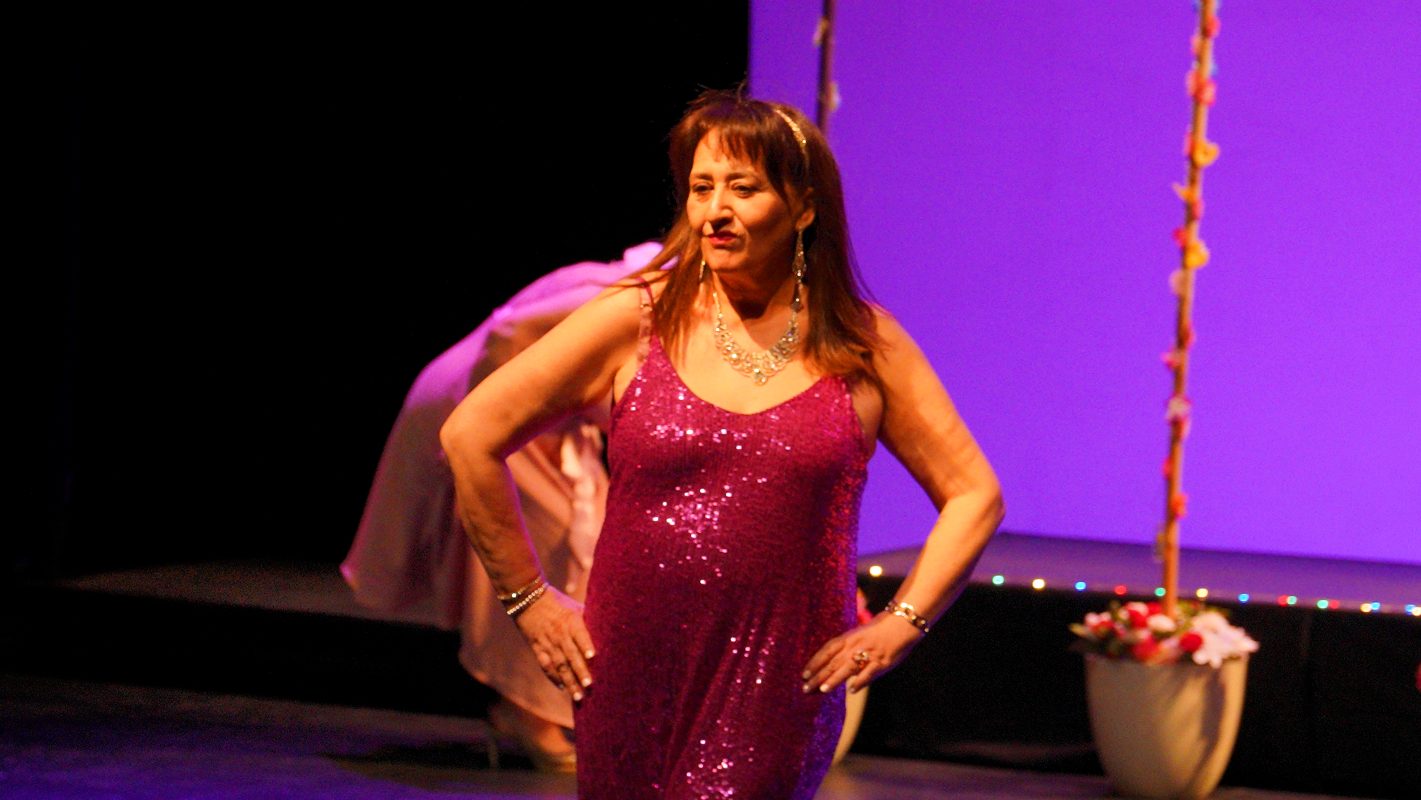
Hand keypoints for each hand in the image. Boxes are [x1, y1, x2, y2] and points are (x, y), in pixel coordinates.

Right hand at [512, 586, 595, 702]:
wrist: (529, 600)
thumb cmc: (558, 603)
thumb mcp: (575, 608)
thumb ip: (588, 621)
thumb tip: (608, 632)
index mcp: (571, 621)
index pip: (579, 635)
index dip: (585, 645)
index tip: (593, 657)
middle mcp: (559, 634)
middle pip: (571, 654)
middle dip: (580, 671)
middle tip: (589, 685)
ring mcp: (547, 643)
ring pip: (559, 665)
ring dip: (569, 681)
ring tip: (578, 696)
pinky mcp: (537, 648)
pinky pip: (545, 666)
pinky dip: (553, 677)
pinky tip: (562, 688)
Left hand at [801, 612, 924, 694]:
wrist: (901, 623)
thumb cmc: (878, 631)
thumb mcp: (858, 635)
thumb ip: (846, 650)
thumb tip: (831, 666)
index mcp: (848, 638)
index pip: (827, 650)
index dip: (814, 662)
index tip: (803, 675)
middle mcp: (855, 646)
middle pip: (833, 662)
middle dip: (819, 676)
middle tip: (806, 689)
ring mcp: (868, 654)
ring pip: (848, 667)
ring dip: (835, 679)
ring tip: (823, 690)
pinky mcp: (882, 662)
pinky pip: (869, 672)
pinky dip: (860, 680)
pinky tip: (852, 690)